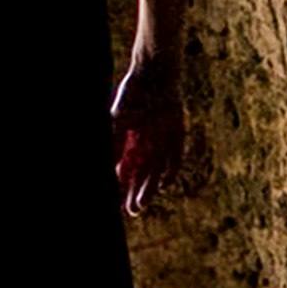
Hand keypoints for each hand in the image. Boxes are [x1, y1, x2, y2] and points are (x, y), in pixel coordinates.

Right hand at [110, 58, 187, 216]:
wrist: (155, 76)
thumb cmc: (132, 95)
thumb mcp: (118, 119)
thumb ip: (114, 142)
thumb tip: (110, 168)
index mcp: (127, 144)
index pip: (123, 173)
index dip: (119, 188)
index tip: (115, 203)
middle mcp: (144, 147)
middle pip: (139, 178)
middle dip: (134, 195)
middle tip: (131, 211)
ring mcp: (160, 144)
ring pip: (155, 174)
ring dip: (149, 190)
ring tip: (140, 205)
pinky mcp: (176, 138)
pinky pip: (174, 161)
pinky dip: (169, 173)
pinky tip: (163, 184)